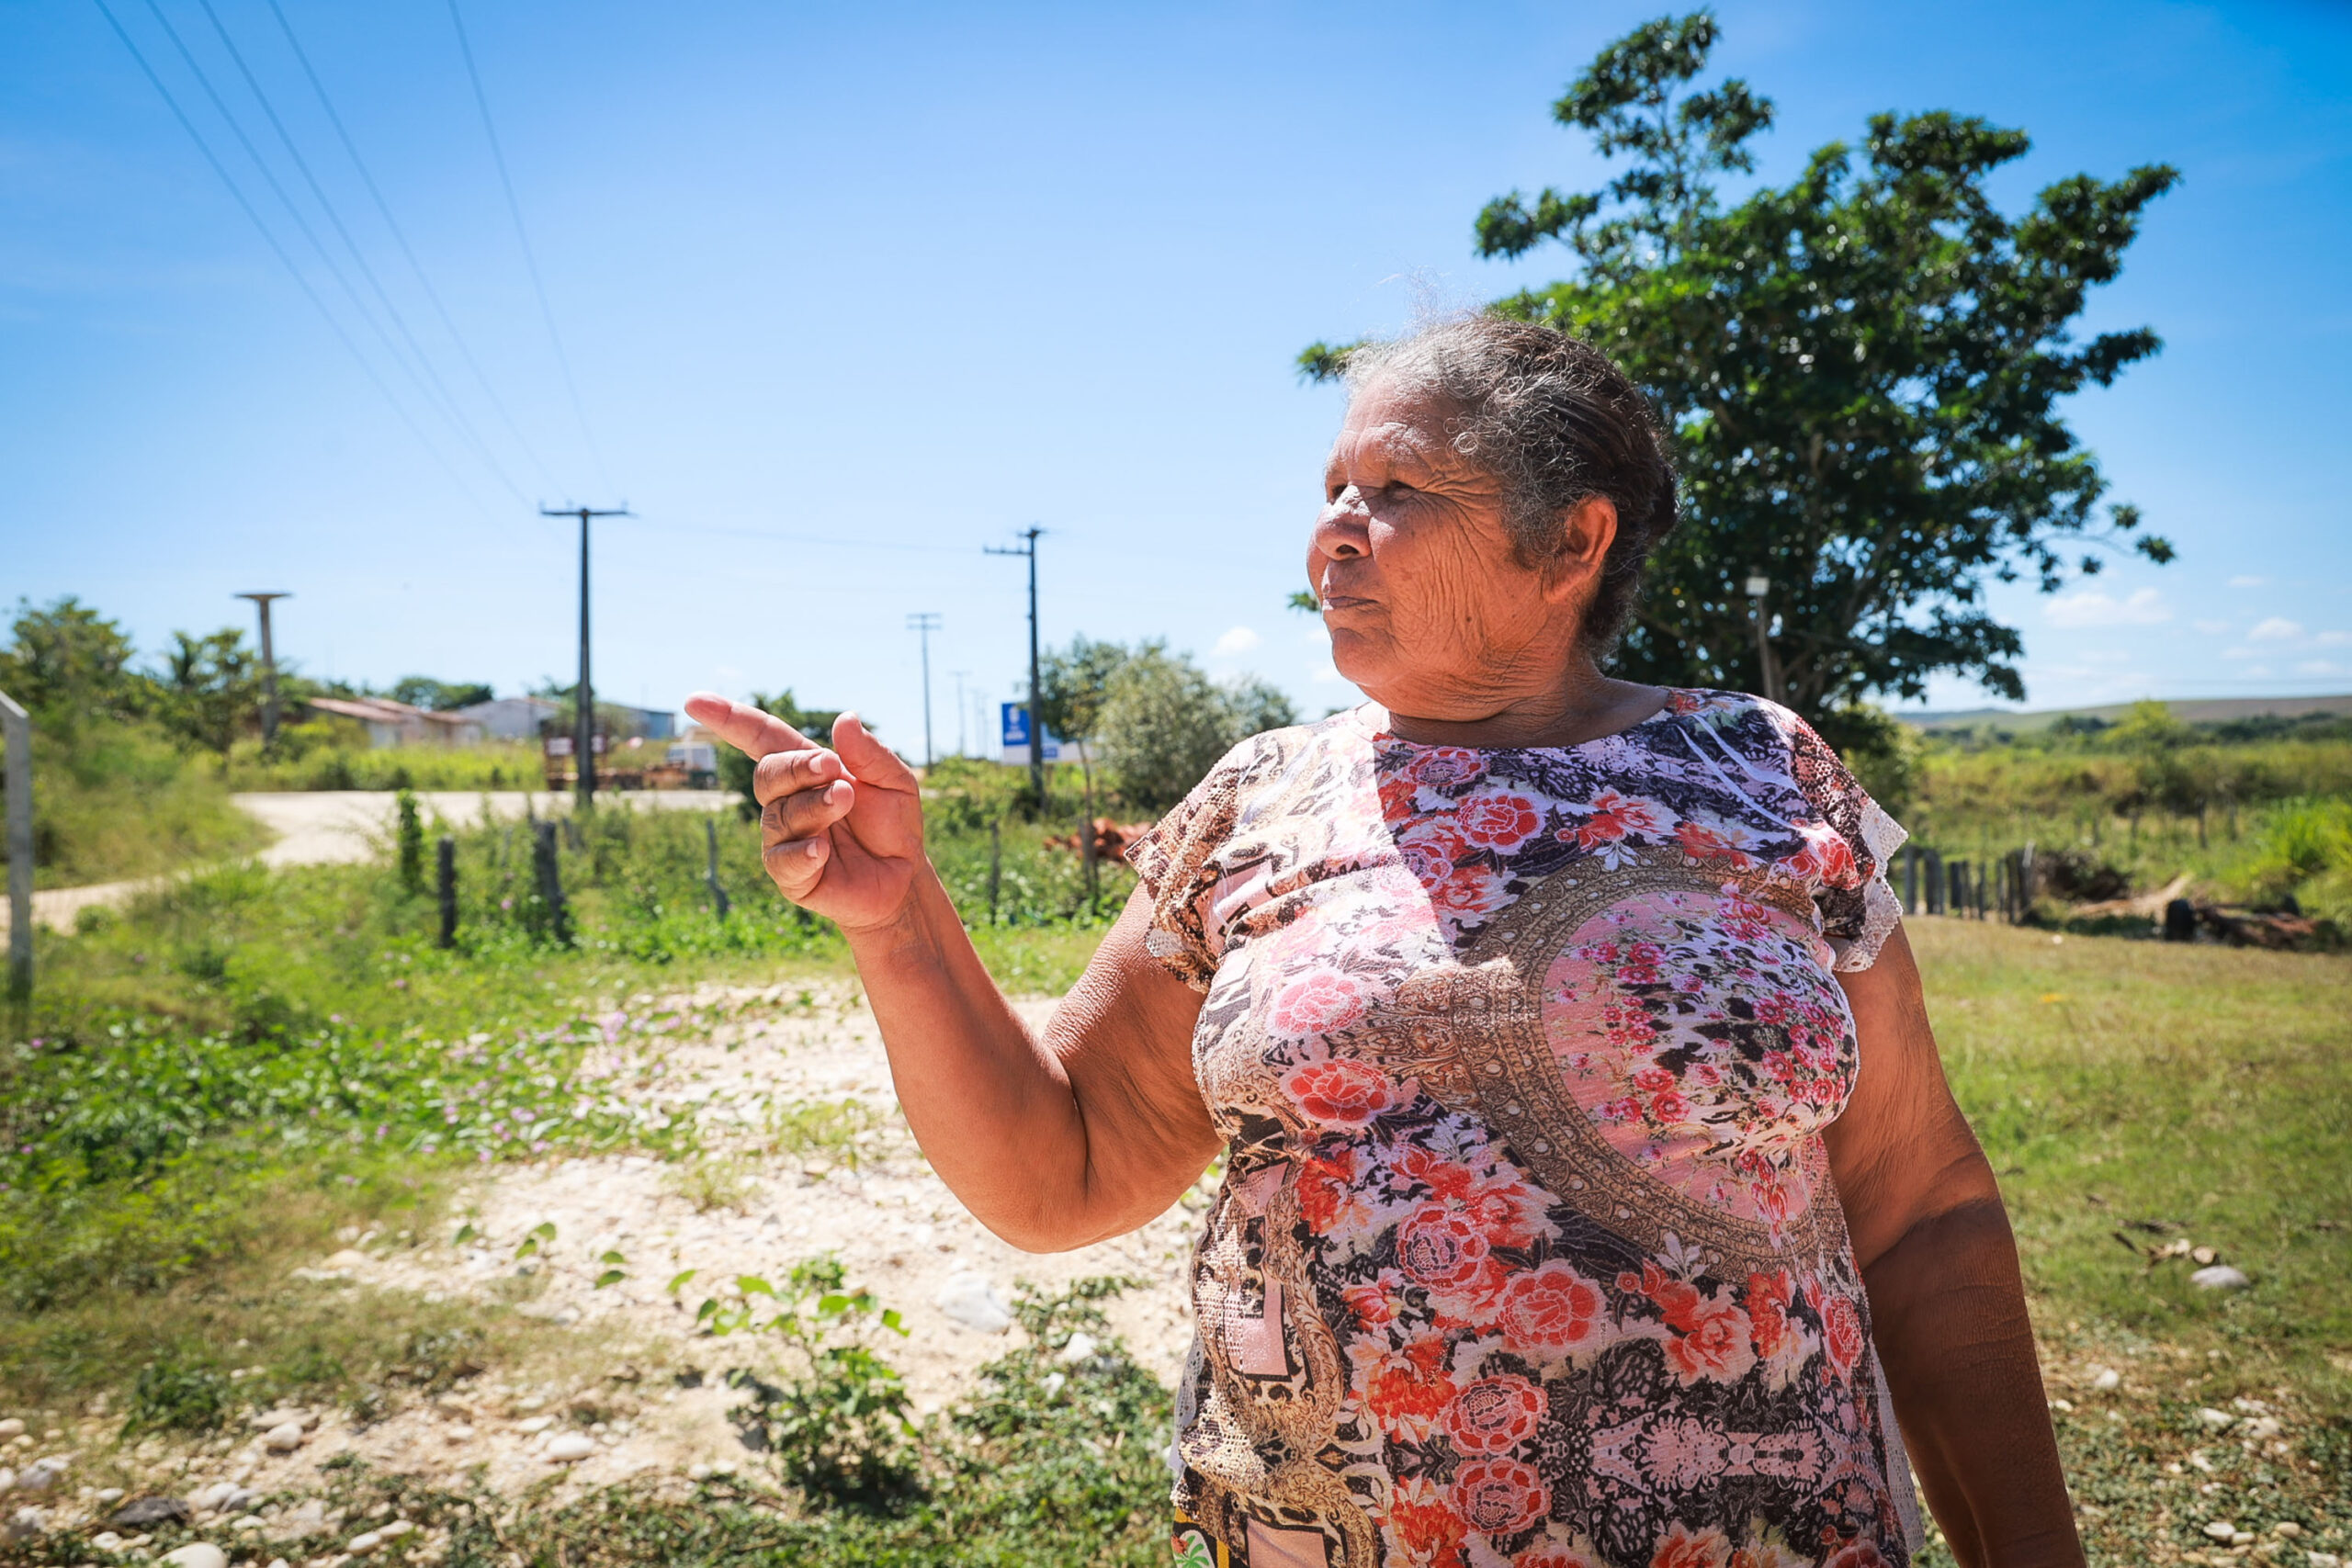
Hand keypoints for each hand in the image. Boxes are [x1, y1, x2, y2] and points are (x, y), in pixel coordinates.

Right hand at [682, 694, 925, 933]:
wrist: (904, 878)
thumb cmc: (894, 825)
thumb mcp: (895, 781)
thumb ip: (871, 754)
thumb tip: (845, 719)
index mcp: (807, 771)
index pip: (761, 739)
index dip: (729, 719)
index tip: (694, 702)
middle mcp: (787, 801)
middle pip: (767, 773)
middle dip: (797, 767)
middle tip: (833, 769)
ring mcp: (784, 838)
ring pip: (778, 815)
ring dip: (813, 806)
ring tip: (845, 801)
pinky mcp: (791, 876)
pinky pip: (782, 861)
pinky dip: (802, 851)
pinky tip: (821, 849)